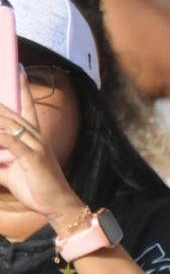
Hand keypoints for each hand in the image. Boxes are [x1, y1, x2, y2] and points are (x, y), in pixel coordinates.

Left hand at [0, 70, 86, 226]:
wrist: (58, 206)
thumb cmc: (37, 189)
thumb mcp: (10, 171)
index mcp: (33, 136)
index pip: (25, 105)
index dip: (22, 86)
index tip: (19, 67)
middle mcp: (35, 136)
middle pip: (10, 110)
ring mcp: (35, 144)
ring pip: (7, 122)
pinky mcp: (32, 156)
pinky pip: (8, 141)